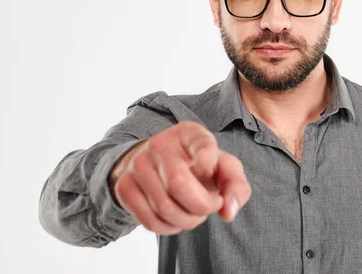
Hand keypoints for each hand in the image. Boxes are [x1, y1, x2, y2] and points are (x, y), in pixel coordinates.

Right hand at [109, 121, 251, 234]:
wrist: (157, 165)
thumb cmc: (199, 167)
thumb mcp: (223, 168)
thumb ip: (236, 186)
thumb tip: (228, 211)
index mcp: (189, 133)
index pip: (201, 144)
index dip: (208, 161)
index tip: (209, 170)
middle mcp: (160, 144)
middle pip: (179, 185)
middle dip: (201, 207)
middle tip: (209, 207)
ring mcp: (138, 164)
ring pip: (164, 207)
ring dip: (187, 221)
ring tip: (194, 214)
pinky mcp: (124, 185)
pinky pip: (149, 220)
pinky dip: (168, 228)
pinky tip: (176, 219)